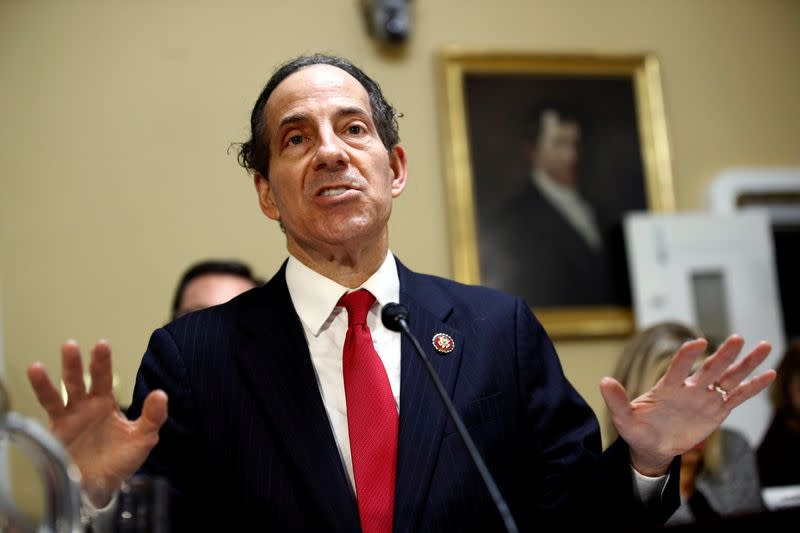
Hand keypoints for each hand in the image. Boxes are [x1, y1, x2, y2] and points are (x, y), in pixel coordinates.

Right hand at [27, 340, 167, 506]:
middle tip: (72, 345)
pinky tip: (36, 372)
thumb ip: (153, 416)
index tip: (101, 345)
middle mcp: (86, 406)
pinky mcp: (57, 429)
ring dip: (61, 373)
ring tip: (55, 356)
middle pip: (82, 379)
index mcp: (106, 404)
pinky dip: (42, 389)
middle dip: (78, 362)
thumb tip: (161, 394)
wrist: (100, 487)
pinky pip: (49, 406)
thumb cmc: (120, 461)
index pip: (104, 378)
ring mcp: (71, 416)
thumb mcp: (142, 438)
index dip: (102, 362)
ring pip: (65, 389)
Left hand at [600, 335, 775, 475]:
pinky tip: (769, 374)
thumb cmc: (637, 429)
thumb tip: (602, 381)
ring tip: (764, 346)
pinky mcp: (716, 411)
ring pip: (728, 378)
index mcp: (667, 387)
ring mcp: (704, 398)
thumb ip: (616, 400)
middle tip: (737, 338)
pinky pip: (737, 397)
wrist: (651, 446)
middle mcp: (689, 388)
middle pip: (710, 368)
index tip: (698, 343)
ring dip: (745, 364)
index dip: (687, 355)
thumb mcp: (624, 418)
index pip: (679, 367)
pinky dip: (752, 387)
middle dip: (723, 355)